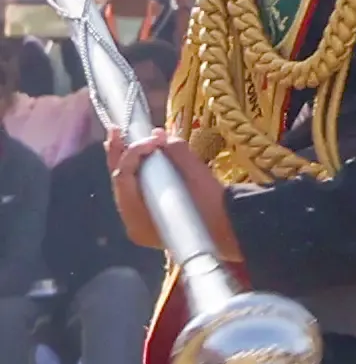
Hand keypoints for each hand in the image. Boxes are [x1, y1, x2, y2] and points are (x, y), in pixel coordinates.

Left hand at [107, 126, 236, 264]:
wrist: (232, 232)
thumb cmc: (216, 209)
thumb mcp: (198, 178)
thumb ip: (176, 154)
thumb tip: (160, 135)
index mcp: (139, 219)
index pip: (124, 178)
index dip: (134, 152)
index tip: (154, 138)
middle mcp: (133, 224)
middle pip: (120, 182)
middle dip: (119, 154)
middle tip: (116, 130)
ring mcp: (139, 224)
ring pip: (126, 187)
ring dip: (127, 162)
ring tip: (122, 139)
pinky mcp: (149, 220)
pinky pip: (136, 193)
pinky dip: (137, 174)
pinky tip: (138, 159)